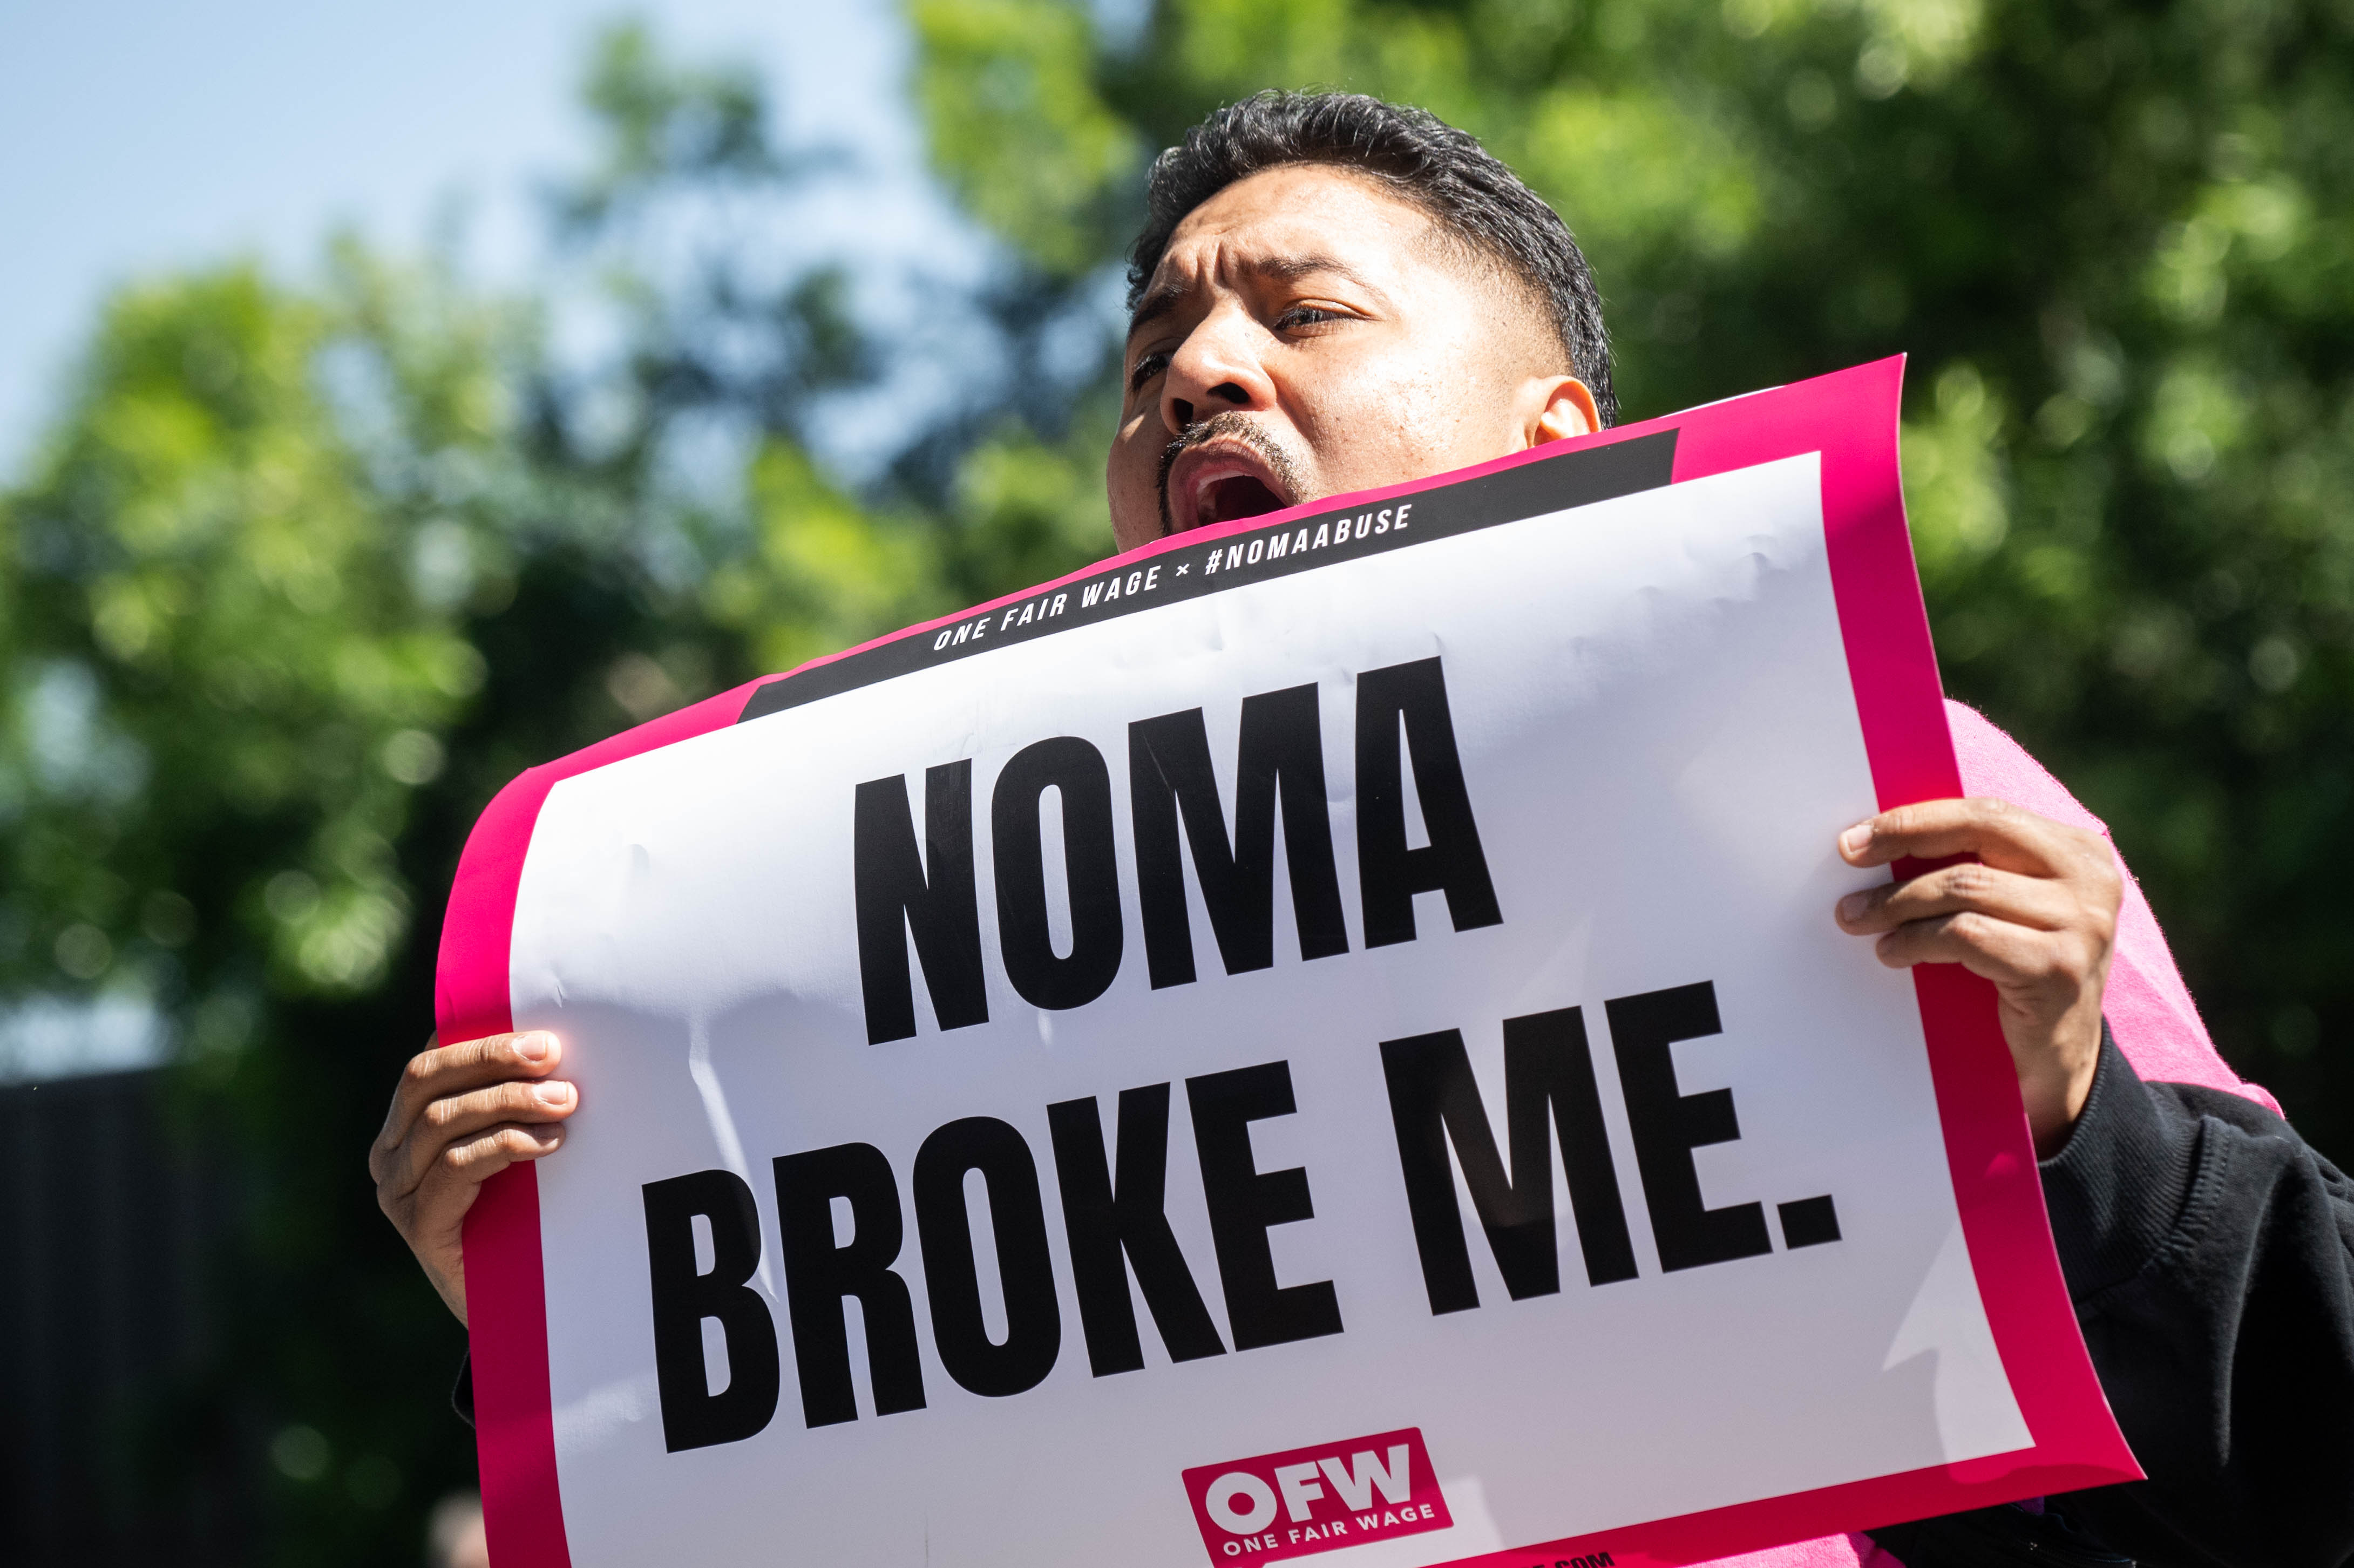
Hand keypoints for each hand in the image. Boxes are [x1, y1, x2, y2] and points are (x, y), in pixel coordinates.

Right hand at [370, 1030, 577, 1324]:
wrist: (516, 1308)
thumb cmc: (523, 1215)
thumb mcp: (516, 1148)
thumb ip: (515, 1103)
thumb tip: (560, 1045)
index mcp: (406, 1122)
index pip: (430, 1058)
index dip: (478, 1036)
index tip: (538, 1028)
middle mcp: (390, 1153)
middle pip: (426, 1079)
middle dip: (490, 1057)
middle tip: (553, 1053)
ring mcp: (398, 1190)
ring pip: (443, 1119)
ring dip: (509, 1101)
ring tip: (566, 1101)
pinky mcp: (419, 1225)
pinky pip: (456, 1167)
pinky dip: (505, 1145)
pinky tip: (548, 1141)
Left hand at [1833, 798, 2120, 1156]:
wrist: (2059, 1062)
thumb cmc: (2016, 973)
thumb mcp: (2005, 908)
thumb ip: (1971, 867)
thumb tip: (1878, 840)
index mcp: (2078, 851)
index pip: (1987, 813)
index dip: (1917, 818)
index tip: (1857, 836)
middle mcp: (2091, 879)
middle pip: (1980, 832)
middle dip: (1904, 838)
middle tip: (1848, 858)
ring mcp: (2083, 924)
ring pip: (1965, 887)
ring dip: (1896, 902)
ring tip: (1857, 919)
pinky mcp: (2059, 968)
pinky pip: (1967, 936)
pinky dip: (1916, 941)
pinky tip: (1890, 952)